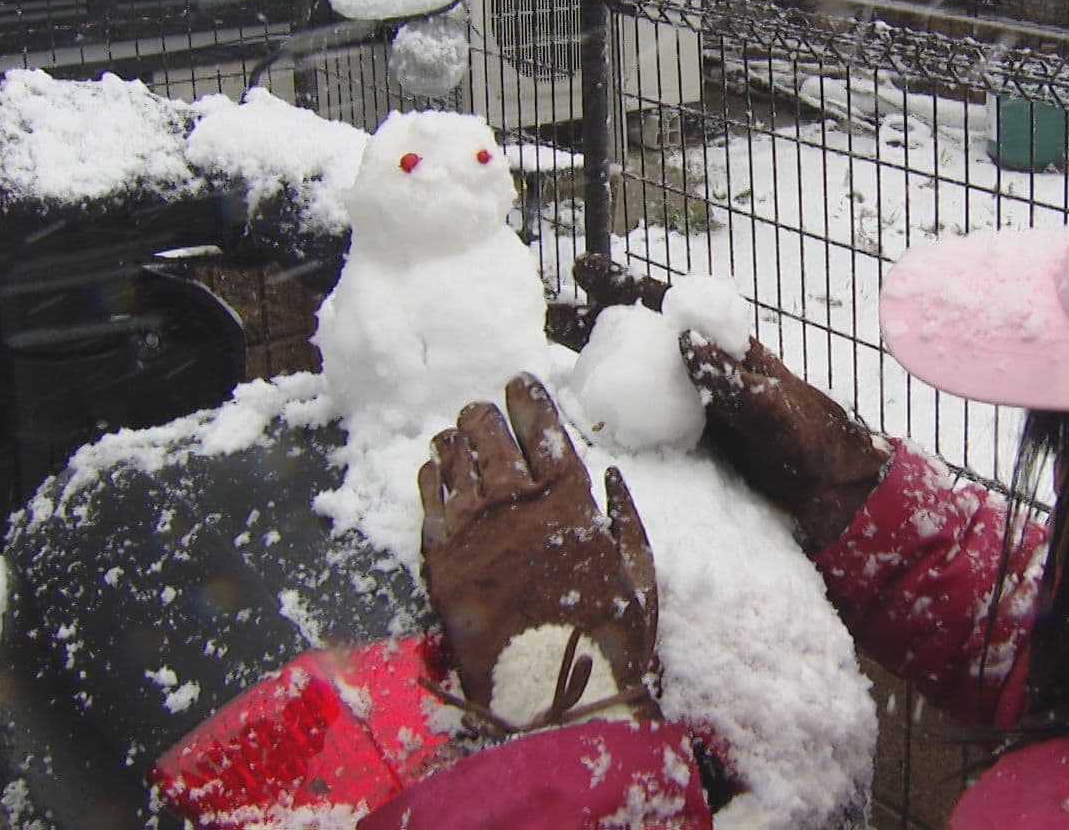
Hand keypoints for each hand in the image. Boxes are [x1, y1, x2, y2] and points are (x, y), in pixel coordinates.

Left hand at [418, 374, 658, 734]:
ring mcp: (475, 528)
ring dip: (457, 437)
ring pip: (457, 460)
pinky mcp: (442, 558)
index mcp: (568, 499)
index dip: (529, 400)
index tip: (519, 382)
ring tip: (457, 428)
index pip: (543, 428)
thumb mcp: (638, 569)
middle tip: (483, 409)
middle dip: (486, 414)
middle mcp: (518, 502)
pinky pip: (430, 500)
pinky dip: (431, 474)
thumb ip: (625, 515)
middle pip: (492, 436)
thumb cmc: (606, 632)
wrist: (550, 686)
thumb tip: (609, 473)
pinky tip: (433, 464)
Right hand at [556, 254, 888, 550]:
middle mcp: (700, 367)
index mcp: (724, 344)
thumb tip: (684, 339)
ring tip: (544, 358)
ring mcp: (688, 402)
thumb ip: (733, 379)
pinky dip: (607, 406)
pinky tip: (577, 411)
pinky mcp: (682, 436)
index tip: (584, 269)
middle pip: (638, 334)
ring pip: (631, 372)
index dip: (625, 286)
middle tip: (544, 314)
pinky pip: (637, 413)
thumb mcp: (774, 409)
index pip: (669, 305)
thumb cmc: (810, 441)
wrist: (825, 490)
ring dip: (592, 363)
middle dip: (592, 322)